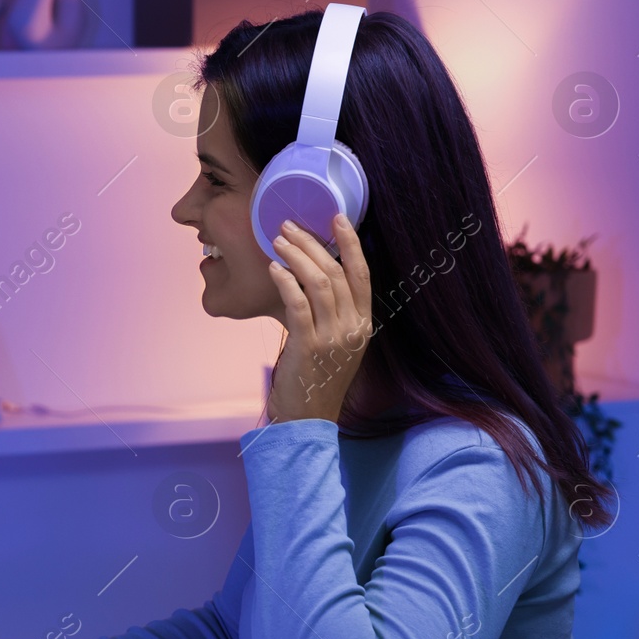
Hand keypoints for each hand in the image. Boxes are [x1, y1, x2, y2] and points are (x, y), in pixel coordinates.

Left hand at [265, 213, 372, 424]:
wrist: (307, 420)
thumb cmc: (315, 379)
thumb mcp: (333, 343)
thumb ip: (330, 313)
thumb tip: (308, 276)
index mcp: (363, 325)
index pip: (363, 275)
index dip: (351, 243)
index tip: (337, 218)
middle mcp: (353, 329)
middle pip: (337, 273)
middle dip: (313, 243)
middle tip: (289, 225)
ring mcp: (333, 338)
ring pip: (319, 284)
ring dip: (297, 257)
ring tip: (278, 241)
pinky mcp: (308, 347)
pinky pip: (298, 305)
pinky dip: (285, 282)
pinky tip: (274, 269)